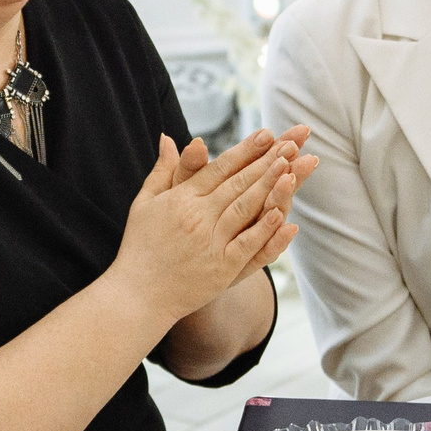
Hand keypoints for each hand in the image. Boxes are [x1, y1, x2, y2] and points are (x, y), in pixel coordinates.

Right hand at [113, 129, 297, 322]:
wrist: (137, 296)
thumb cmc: (140, 247)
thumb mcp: (144, 203)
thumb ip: (162, 170)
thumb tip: (167, 137)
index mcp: (181, 199)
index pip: (219, 168)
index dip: (245, 150)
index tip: (267, 134)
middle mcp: (197, 217)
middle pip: (238, 184)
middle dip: (266, 161)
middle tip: (291, 142)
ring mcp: (210, 243)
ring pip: (245, 209)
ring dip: (270, 186)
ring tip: (292, 166)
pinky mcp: (221, 269)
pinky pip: (247, 245)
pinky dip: (264, 229)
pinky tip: (282, 214)